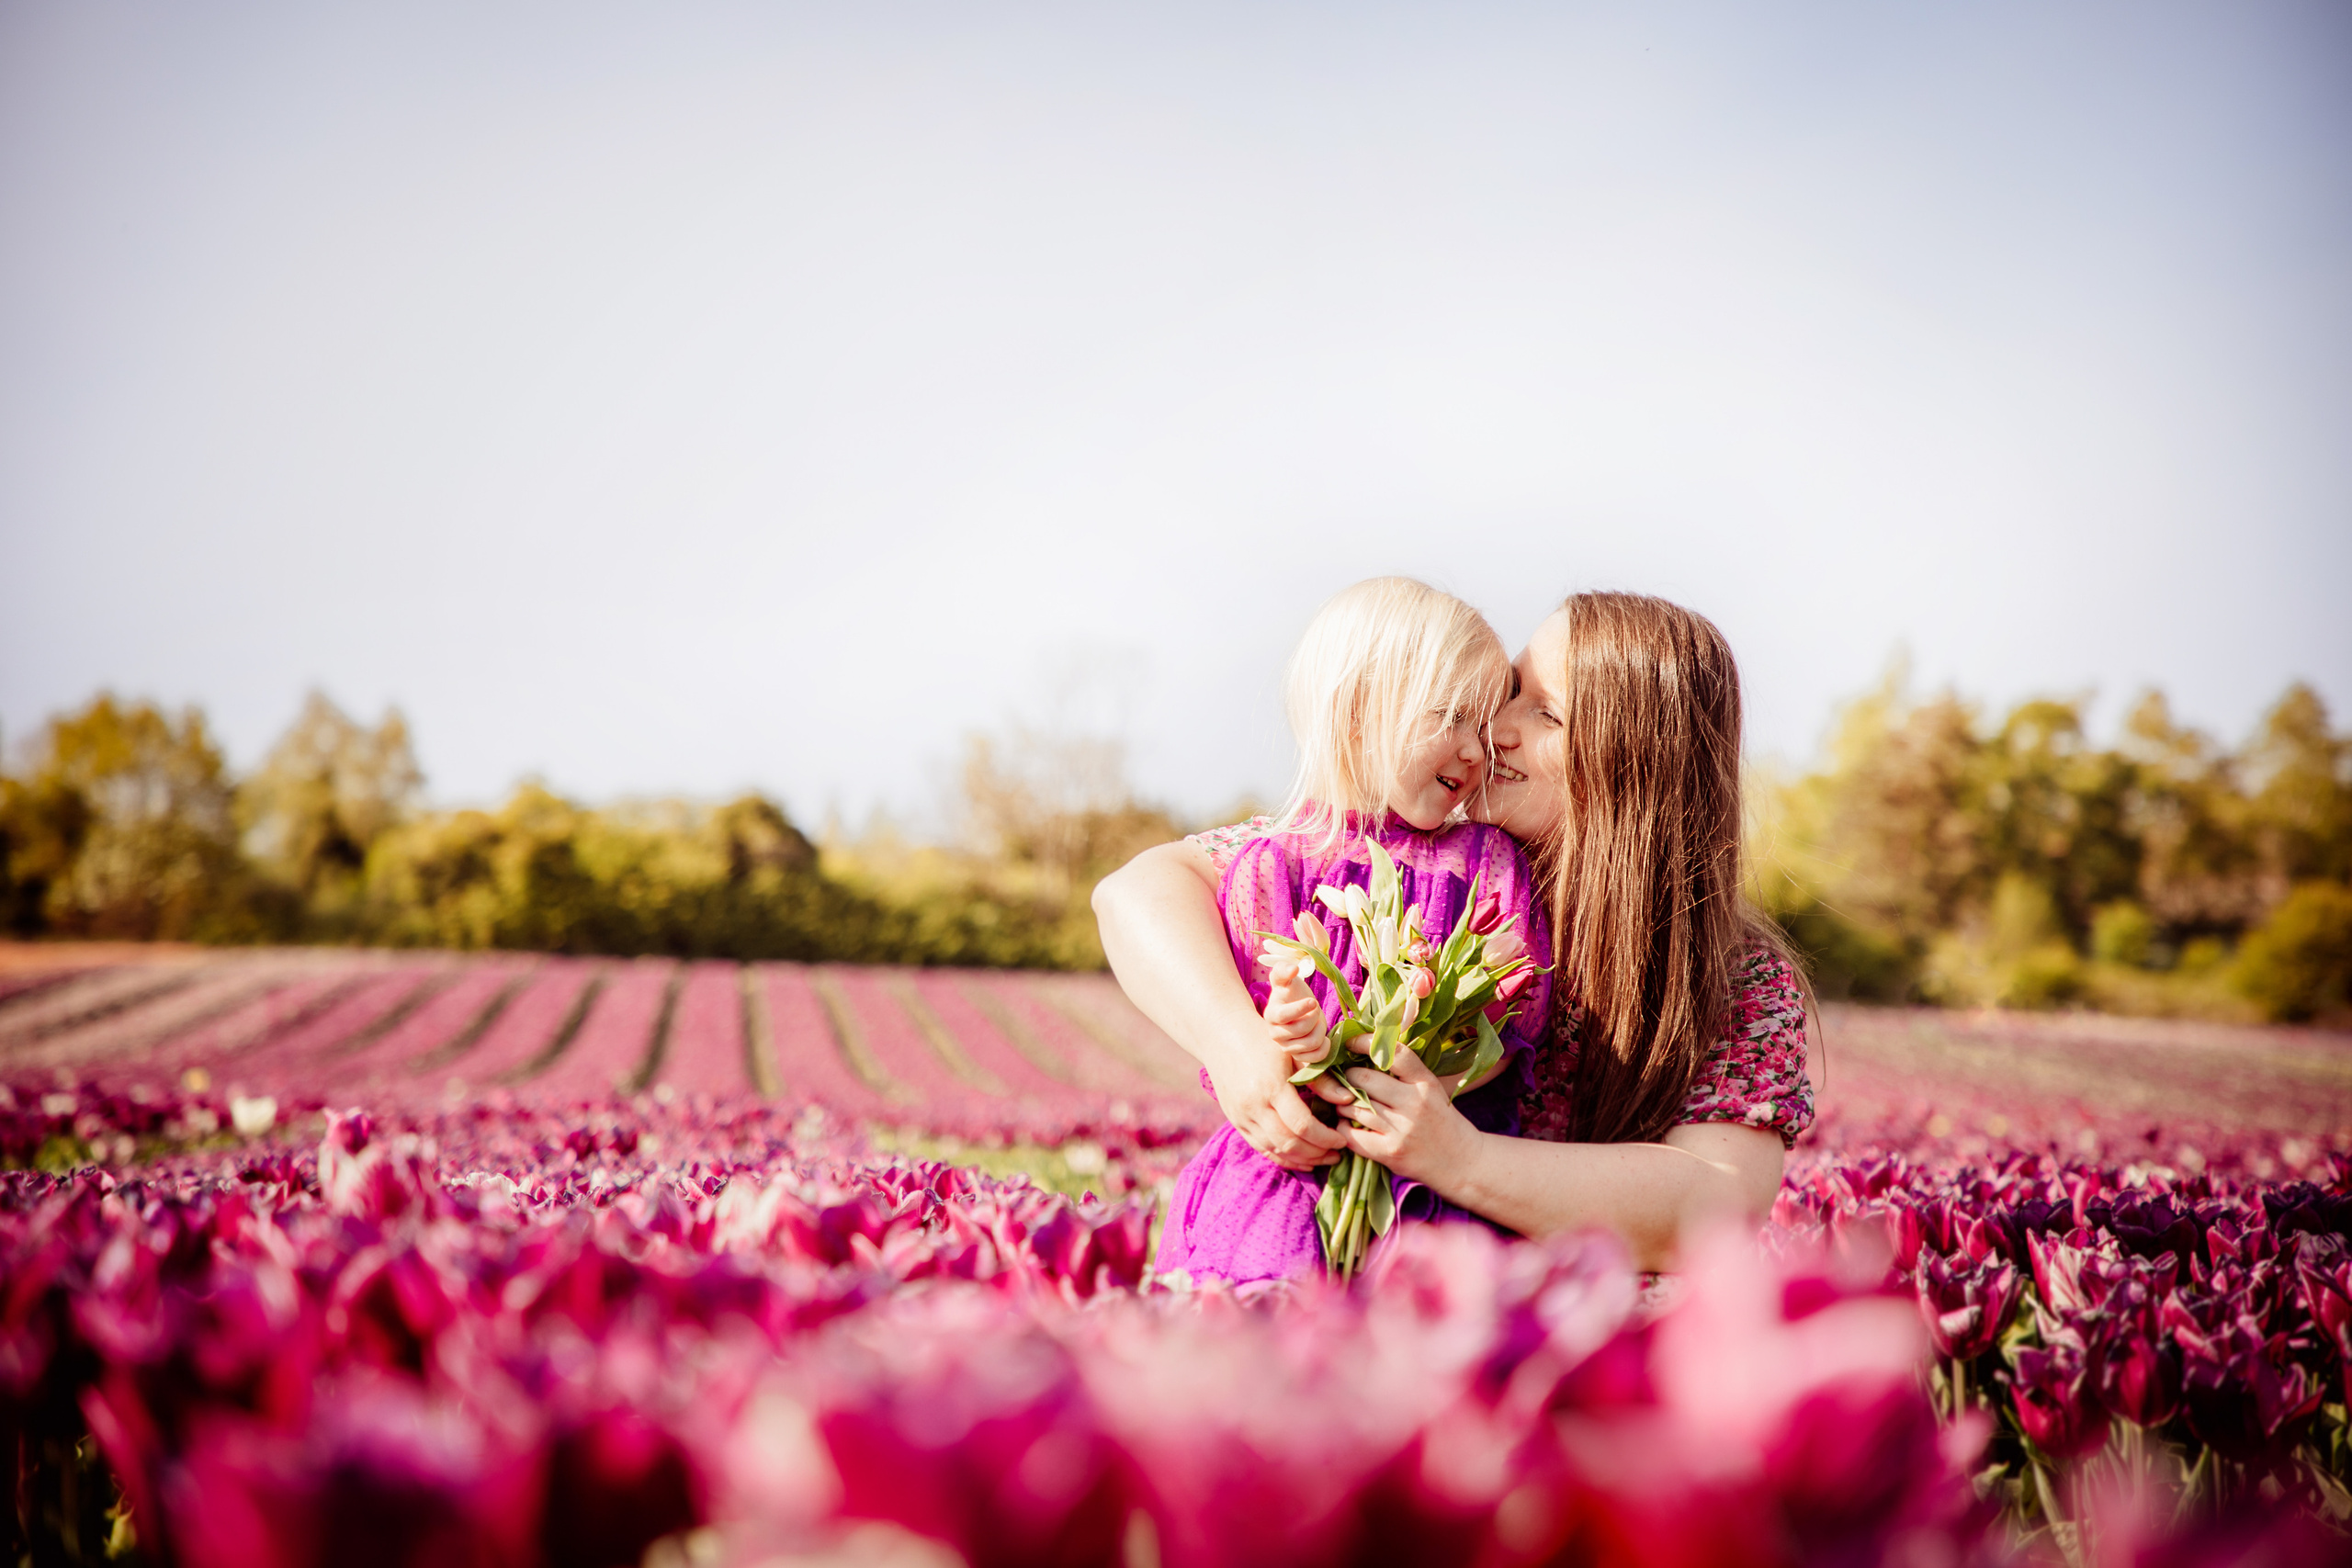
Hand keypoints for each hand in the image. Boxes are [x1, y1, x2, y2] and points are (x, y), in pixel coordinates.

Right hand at [1205, 1037, 1344, 1169]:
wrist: (1222, 1033)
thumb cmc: (1264, 1039)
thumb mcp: (1294, 1054)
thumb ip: (1320, 1080)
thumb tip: (1349, 1100)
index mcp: (1272, 1086)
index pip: (1303, 1125)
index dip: (1326, 1137)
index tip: (1343, 1138)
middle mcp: (1254, 1105)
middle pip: (1289, 1143)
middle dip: (1318, 1153)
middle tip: (1338, 1152)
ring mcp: (1242, 1116)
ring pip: (1275, 1150)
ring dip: (1303, 1159)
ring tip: (1324, 1158)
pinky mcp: (1236, 1121)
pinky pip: (1262, 1148)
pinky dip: (1283, 1158)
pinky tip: (1301, 1159)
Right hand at [1258, 952, 1327, 1070]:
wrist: (1298, 1010)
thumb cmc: (1292, 993)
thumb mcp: (1286, 979)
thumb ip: (1283, 970)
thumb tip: (1291, 968)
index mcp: (1271, 1014)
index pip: (1282, 1016)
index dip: (1299, 1009)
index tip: (1313, 1001)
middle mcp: (1275, 1034)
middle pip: (1300, 1031)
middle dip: (1314, 1018)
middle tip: (1316, 1010)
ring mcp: (1286, 1047)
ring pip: (1310, 1044)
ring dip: (1320, 1031)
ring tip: (1317, 1022)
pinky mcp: (1298, 1057)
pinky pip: (1315, 1059)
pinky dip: (1324, 1048)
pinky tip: (1324, 1038)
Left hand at [1330, 1048, 1482, 1185]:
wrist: (1462, 1162)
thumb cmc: (1441, 1120)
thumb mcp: (1432, 1090)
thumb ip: (1406, 1073)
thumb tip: (1368, 1050)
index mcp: (1425, 1083)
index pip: (1395, 1054)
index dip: (1367, 1043)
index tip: (1351, 1043)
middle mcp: (1414, 1104)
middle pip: (1365, 1079)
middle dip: (1349, 1077)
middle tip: (1345, 1080)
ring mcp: (1402, 1129)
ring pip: (1355, 1107)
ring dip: (1343, 1105)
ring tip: (1345, 1104)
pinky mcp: (1391, 1153)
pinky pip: (1353, 1136)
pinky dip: (1344, 1129)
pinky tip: (1347, 1126)